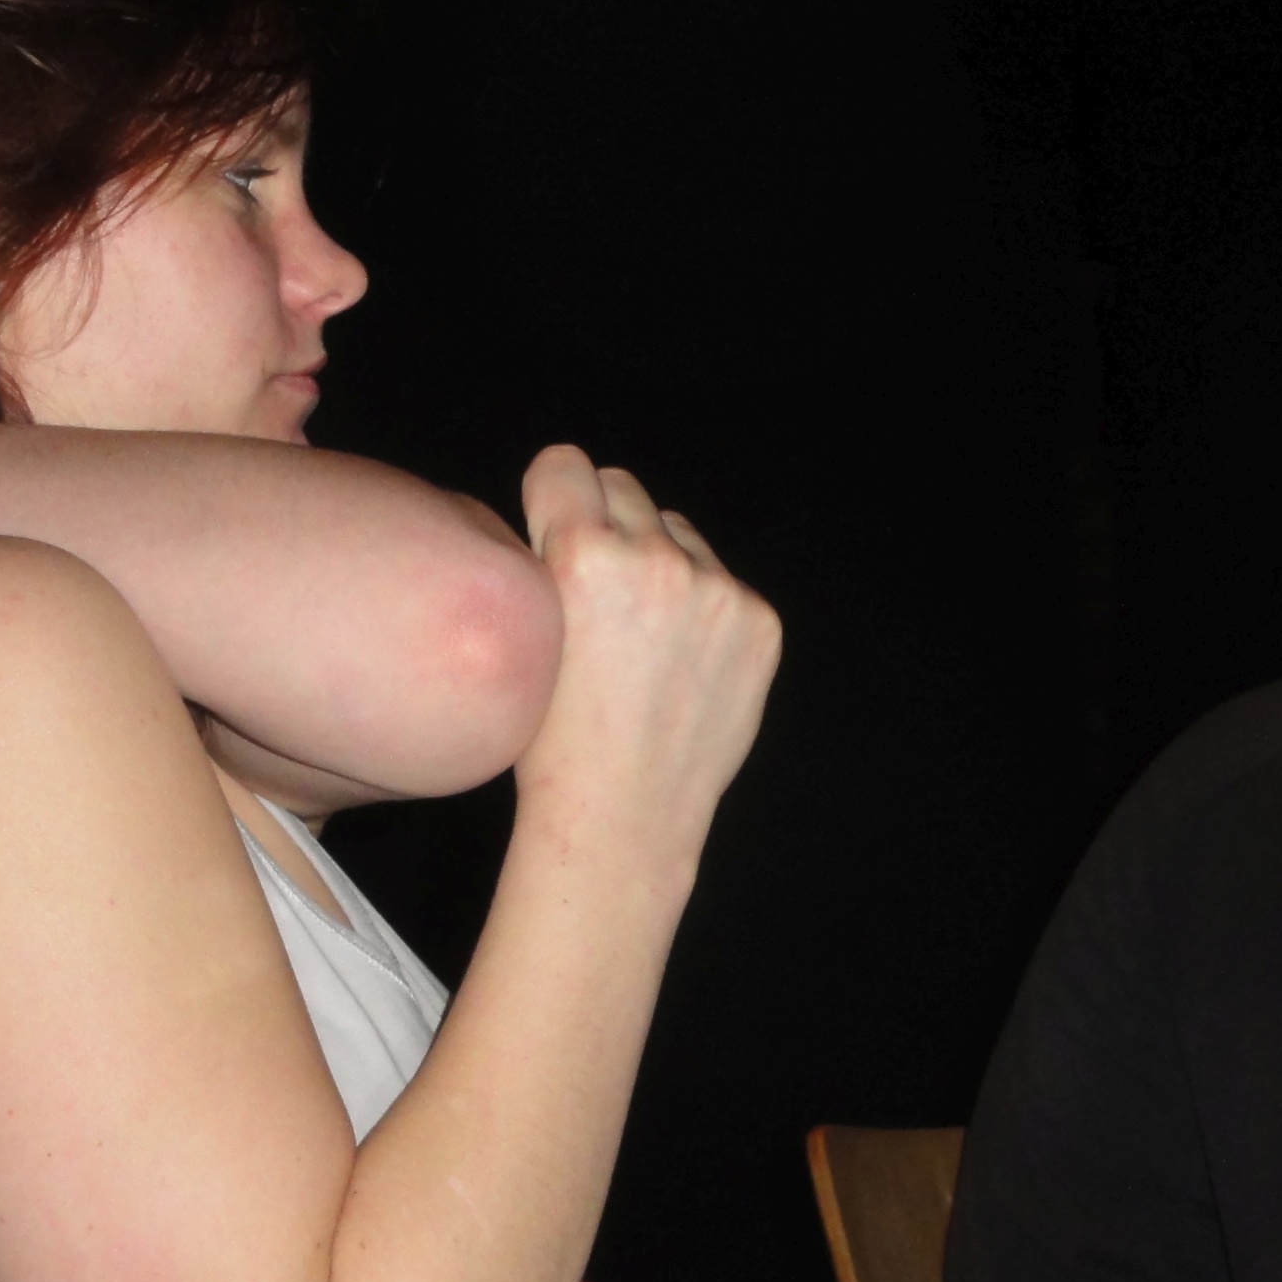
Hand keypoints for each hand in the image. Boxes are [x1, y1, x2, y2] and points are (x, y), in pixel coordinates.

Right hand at [512, 445, 779, 872]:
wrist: (621, 819)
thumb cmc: (549, 739)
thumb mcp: (521, 634)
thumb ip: (547, 559)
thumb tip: (566, 512)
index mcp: (582, 556)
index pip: (564, 462)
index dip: (551, 500)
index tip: (551, 538)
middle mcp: (656, 560)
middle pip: (622, 484)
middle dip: (605, 525)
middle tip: (596, 595)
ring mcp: (719, 591)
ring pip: (675, 528)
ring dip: (657, 560)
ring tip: (639, 635)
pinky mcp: (760, 622)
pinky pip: (722, 577)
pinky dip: (702, 607)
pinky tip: (679, 664)